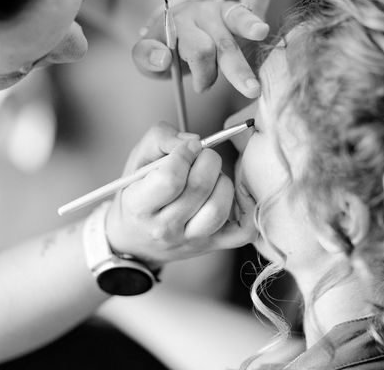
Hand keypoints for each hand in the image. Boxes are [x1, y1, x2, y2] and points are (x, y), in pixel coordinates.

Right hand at [105, 122, 255, 265]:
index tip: (188, 146)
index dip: (184, 154)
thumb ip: (161, 138)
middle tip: (202, 156)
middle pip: (199, 188)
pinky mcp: (213, 245)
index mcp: (139, 207)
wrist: (135, 240)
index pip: (170, 179)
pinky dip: (248, 209)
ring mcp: (191, 239)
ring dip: (222, 181)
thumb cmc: (136, 196)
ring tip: (212, 176)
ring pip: (219, 208)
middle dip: (207, 160)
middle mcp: (164, 228)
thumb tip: (194, 139)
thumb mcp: (137, 161)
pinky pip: (243, 230)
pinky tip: (238, 194)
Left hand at [132, 0, 294, 97]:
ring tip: (261, 32)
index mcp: (180, 26)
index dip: (203, 73)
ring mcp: (222, 9)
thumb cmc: (164, 48)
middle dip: (237, 68)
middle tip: (251, 91)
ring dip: (250, 26)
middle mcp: (203, 14)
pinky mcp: (237, 7)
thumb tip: (162, 58)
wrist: (172, 27)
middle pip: (222, 42)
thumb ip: (147, 59)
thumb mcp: (146, 57)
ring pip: (238, 17)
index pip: (199, 50)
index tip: (201, 87)